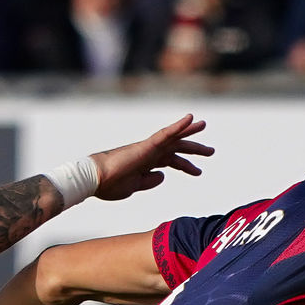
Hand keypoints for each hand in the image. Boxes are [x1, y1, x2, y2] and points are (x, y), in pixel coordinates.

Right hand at [91, 116, 213, 200]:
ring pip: (173, 137)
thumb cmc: (109, 185)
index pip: (170, 161)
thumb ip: (149, 181)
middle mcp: (149, 153)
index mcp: (146, 163)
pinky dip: (178, 126)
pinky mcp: (146, 146)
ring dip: (190, 132)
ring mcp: (148, 148)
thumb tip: (164, 176)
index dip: (185, 165)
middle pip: (175, 147)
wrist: (94, 180)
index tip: (197, 171)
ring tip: (204, 125)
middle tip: (210, 151)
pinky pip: (165, 133)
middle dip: (193, 149)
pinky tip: (190, 118)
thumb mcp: (134, 186)